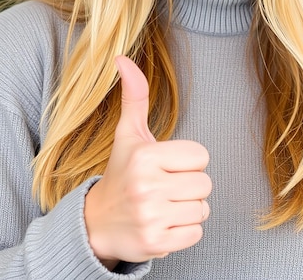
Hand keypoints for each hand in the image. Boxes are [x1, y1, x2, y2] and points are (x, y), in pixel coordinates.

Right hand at [84, 55, 210, 268]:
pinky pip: (196, 233)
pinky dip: (184, 230)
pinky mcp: (156, 244)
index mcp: (145, 156)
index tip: (167, 166)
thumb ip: (134, 96)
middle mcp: (147, 187)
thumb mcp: (128, 133)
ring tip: (164, 204)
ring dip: (187, 208)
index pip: (201, 157)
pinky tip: (163, 223)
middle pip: (205, 184)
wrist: (97, 223)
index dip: (188, 161)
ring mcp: (151, 217)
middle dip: (189, 186)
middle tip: (165, 187)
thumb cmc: (121, 171)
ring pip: (202, 209)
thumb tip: (122, 58)